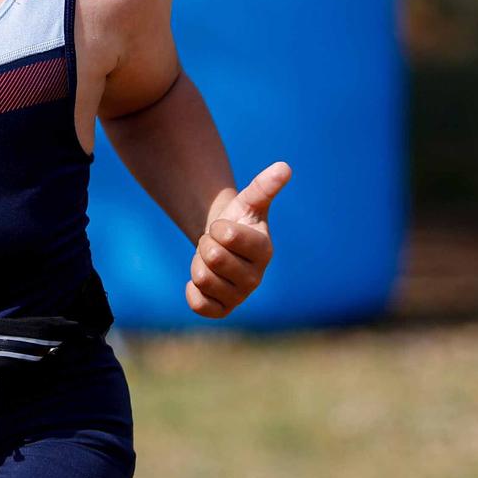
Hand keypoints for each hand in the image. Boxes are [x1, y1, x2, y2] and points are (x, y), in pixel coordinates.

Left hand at [185, 161, 288, 318]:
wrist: (222, 244)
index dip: (216, 227)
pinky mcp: (223, 310)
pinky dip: (192, 290)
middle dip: (205, 245)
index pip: (226, 235)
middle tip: (215, 244)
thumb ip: (264, 186)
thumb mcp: (248, 201)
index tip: (224, 228)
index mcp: (264, 250)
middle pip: (212, 257)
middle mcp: (256, 278)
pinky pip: (198, 305)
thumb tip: (284, 168)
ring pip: (201, 278)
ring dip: (198, 264)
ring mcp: (239, 296)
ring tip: (211, 260)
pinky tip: (202, 281)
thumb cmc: (238, 220)